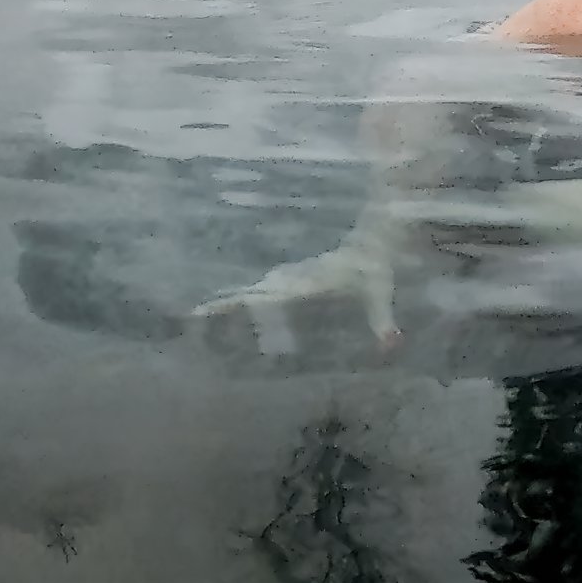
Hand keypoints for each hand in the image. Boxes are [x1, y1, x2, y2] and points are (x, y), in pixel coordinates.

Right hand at [191, 216, 400, 351]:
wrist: (374, 238)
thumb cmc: (374, 269)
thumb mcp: (379, 294)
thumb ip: (383, 321)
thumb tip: (392, 344)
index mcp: (305, 284)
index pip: (265, 296)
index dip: (238, 304)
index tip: (207, 309)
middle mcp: (293, 278)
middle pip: (251, 291)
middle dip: (223, 304)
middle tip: (189, 316)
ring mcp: (292, 274)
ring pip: (255, 287)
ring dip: (231, 299)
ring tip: (199, 313)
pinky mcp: (296, 274)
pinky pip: (266, 285)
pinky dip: (248, 294)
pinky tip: (236, 302)